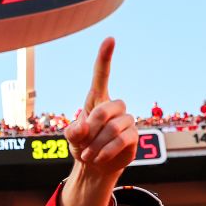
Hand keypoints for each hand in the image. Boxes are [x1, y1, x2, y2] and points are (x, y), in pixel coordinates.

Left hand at [64, 38, 136, 176]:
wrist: (95, 166)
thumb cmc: (82, 145)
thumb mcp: (71, 138)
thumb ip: (73, 131)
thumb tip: (84, 126)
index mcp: (97, 100)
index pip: (102, 75)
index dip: (105, 58)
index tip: (110, 39)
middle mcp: (114, 107)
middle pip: (107, 108)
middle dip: (93, 126)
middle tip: (83, 143)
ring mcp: (126, 120)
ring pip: (114, 127)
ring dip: (97, 144)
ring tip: (88, 155)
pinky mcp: (134, 135)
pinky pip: (122, 139)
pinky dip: (106, 150)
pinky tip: (99, 157)